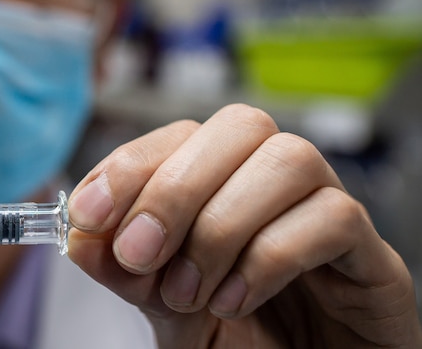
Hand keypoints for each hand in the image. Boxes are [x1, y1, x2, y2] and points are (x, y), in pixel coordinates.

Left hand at [67, 104, 421, 347]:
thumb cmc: (240, 343)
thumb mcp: (164, 308)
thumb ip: (127, 271)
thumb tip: (79, 236)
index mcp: (226, 183)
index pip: (180, 135)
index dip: (129, 165)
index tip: (87, 214)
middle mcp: (278, 184)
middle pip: (239, 126)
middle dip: (174, 188)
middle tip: (139, 252)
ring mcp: (329, 212)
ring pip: (288, 159)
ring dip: (221, 225)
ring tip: (189, 291)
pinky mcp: (373, 256)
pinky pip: (334, 217)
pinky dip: (270, 257)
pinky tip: (235, 301)